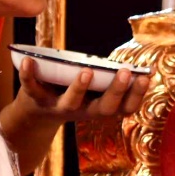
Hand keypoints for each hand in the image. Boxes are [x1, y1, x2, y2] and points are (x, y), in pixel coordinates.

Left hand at [12, 57, 146, 127]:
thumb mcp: (94, 91)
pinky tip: (29, 60)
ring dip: (80, 87)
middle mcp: (82, 110)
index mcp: (99, 107)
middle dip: (115, 90)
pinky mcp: (35, 99)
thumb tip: (144, 66)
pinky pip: (31, 88)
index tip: (145, 76)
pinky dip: (29, 74)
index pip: (124, 108)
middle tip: (127, 72)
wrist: (34, 115)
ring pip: (71, 103)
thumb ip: (110, 80)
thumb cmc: (71, 94)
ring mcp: (58, 106)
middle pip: (103, 108)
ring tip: (88, 71)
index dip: (137, 95)